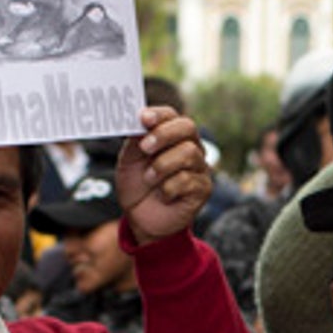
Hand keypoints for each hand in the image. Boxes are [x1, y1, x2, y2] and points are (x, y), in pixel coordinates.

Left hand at [118, 108, 211, 246]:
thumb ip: (135, 139)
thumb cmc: (137, 185)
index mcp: (171, 136)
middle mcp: (190, 147)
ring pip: (188, 153)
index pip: (171, 115)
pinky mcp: (203, 189)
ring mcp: (199, 168)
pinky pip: (188, 180)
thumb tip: (139, 120)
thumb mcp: (129, 159)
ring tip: (148, 178)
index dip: (159, 115)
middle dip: (163, 135)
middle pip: (187, 128)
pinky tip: (163, 195)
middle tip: (145, 148)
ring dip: (162, 166)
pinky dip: (168, 188)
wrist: (140, 218)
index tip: (143, 119)